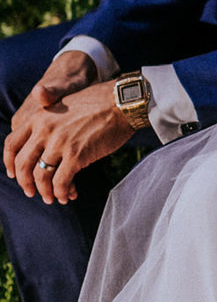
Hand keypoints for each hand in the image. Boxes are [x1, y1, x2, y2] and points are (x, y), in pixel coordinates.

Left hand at [3, 80, 133, 204]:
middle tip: (31, 192)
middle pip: (22, 163)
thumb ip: (48, 122)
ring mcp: (59, 143)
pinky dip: (61, 192)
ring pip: (41, 176)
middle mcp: (44, 129)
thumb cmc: (98, 104)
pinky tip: (66, 196)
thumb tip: (42, 145)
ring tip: (51, 198)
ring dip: (45, 192)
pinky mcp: (76, 155)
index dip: (10, 162)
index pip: (12, 144)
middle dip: (25, 182)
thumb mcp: (64, 106)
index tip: (14, 174)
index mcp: (38, 117)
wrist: (121, 103)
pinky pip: (61, 182)